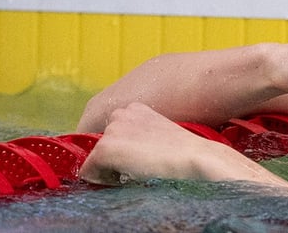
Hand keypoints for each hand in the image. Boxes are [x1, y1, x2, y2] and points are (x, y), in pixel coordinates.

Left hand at [79, 103, 284, 185]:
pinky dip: (104, 180)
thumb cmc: (191, 151)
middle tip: (143, 165)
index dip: (124, 151)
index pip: (113, 133)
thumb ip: (145, 134)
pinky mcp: (105, 148)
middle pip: (101, 144)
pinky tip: (133, 175)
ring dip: (111, 168)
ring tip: (142, 169)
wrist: (199, 158)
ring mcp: (112, 130)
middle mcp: (121, 112)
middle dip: (114, 157)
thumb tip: (133, 153)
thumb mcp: (165, 133)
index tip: (143, 159)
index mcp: (138, 107)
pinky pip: (89, 172)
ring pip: (95, 159)